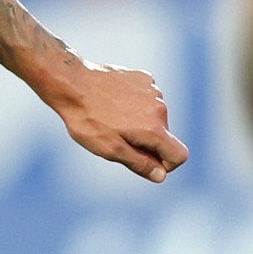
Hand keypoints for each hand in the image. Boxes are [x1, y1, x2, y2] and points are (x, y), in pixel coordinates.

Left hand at [49, 61, 187, 182]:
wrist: (73, 83)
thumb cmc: (88, 120)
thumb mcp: (110, 150)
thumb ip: (139, 163)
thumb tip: (161, 175)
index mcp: (154, 129)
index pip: (180, 155)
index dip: (166, 164)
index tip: (145, 161)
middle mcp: (159, 108)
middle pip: (165, 136)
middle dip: (147, 142)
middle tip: (116, 137)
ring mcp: (153, 90)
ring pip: (155, 116)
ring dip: (141, 122)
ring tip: (112, 117)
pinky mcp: (144, 78)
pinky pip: (148, 98)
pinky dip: (136, 104)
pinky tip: (114, 102)